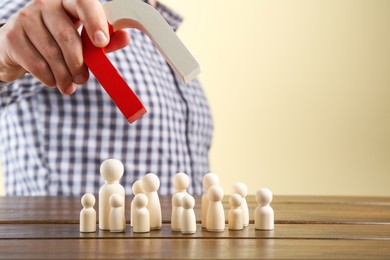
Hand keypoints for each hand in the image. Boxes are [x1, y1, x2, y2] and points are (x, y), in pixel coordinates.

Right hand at [0, 0, 129, 94]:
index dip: (94, 22)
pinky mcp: (12, 36)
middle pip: (67, 36)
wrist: (19, 46)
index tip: (102, 43)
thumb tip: (125, 37)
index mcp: (67, 1)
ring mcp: (26, 18)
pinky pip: (36, 63)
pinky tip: (54, 81)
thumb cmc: (58, 40)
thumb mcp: (83, 38)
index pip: (83, 3)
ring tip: (70, 86)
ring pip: (52, 53)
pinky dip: (49, 78)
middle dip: (79, 63)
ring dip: (65, 75)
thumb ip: (105, 39)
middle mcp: (45, 4)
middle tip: (84, 80)